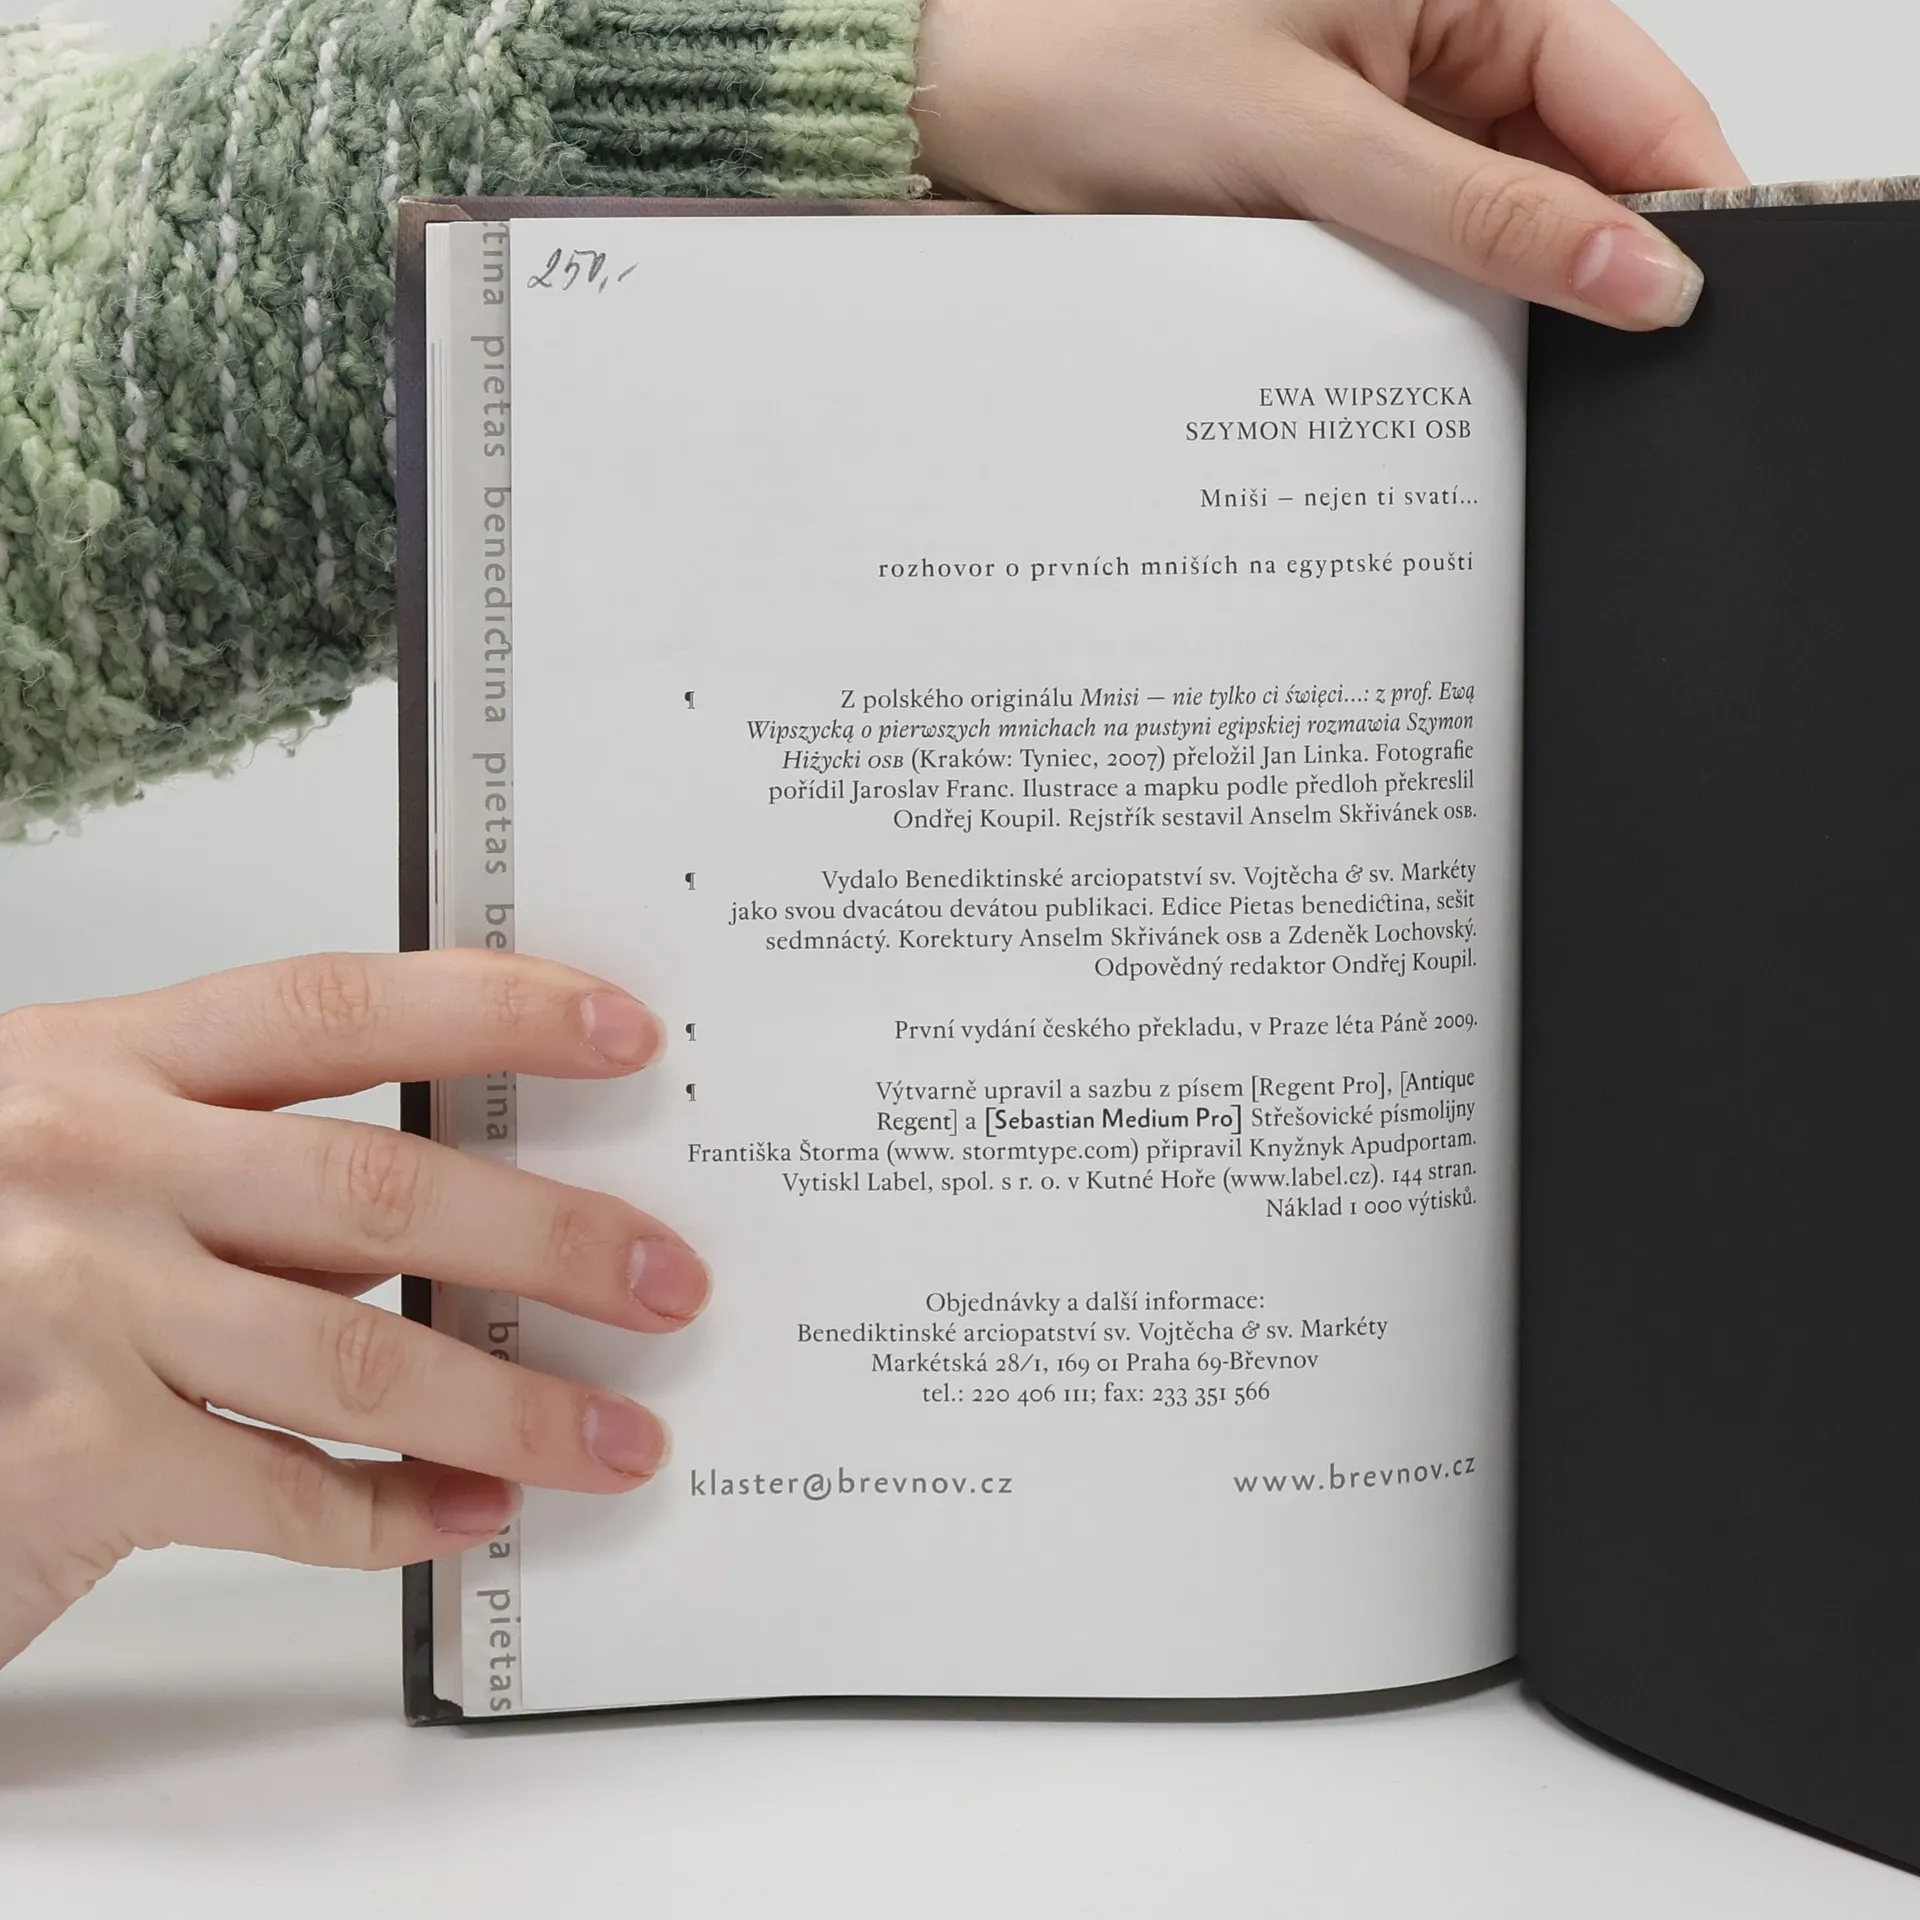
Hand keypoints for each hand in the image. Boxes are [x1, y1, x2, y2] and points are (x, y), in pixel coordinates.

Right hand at [0, 951, 707, 1667]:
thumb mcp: (83, 1159)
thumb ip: (239, 1168)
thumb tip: (455, 1213)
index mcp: (107, 1065)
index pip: (339, 1007)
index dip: (494, 1010)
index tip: (622, 1031)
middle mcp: (93, 1168)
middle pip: (379, 1191)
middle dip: (552, 1240)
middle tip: (666, 1276)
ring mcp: (75, 1313)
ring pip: (360, 1355)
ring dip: (516, 1403)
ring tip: (618, 1433)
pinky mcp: (69, 1461)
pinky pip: (284, 1495)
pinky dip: (397, 1512)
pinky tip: (470, 1511)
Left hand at [914, 0, 1745, 328]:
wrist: (975, 109)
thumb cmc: (1106, 73)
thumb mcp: (1314, 148)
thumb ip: (1481, 213)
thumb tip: (1640, 272)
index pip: (1631, 87)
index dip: (1679, 197)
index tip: (1710, 307)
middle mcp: (1444, 24)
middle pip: (1578, 152)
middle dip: (1591, 254)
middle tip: (1610, 369)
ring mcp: (1396, 97)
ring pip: (1505, 205)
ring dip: (1507, 284)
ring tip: (1506, 364)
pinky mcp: (1346, 161)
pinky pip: (1430, 232)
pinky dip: (1438, 291)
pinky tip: (1435, 346)